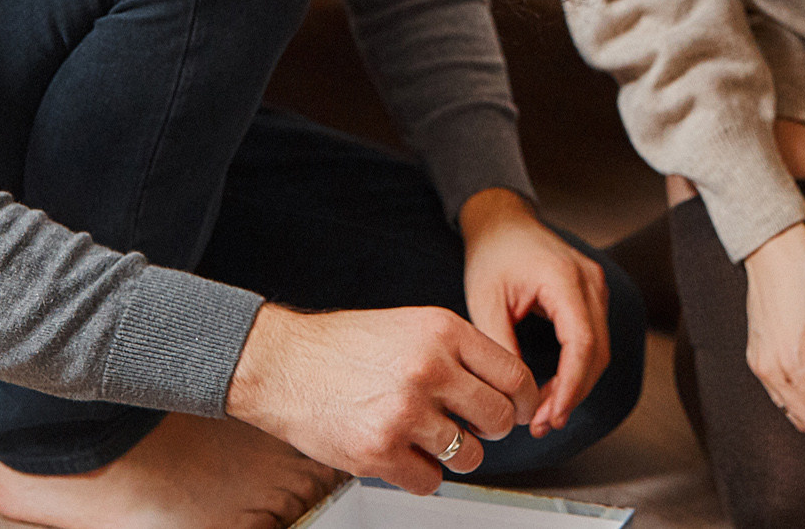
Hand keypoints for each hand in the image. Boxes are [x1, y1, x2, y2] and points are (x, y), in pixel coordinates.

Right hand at [225, 301, 537, 494]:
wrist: (282, 364)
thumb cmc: (342, 345)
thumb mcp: (411, 324)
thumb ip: (457, 350)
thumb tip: (503, 384)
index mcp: (443, 331)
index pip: (514, 374)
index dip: (522, 399)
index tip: (518, 409)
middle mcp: (429, 369)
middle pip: (499, 418)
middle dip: (491, 429)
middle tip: (473, 427)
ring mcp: (405, 413)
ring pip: (470, 455)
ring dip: (457, 455)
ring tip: (430, 439)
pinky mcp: (379, 452)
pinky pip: (430, 481)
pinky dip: (421, 475)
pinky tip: (403, 454)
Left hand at [458, 187, 610, 440]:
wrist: (502, 221)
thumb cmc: (492, 255)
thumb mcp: (485, 301)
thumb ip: (501, 346)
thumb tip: (514, 395)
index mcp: (564, 279)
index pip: (582, 343)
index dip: (571, 386)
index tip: (550, 416)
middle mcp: (590, 282)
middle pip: (597, 352)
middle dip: (573, 393)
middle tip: (542, 424)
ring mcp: (596, 287)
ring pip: (600, 350)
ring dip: (576, 385)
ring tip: (544, 415)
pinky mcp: (592, 296)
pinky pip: (593, 339)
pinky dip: (577, 368)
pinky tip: (555, 390)